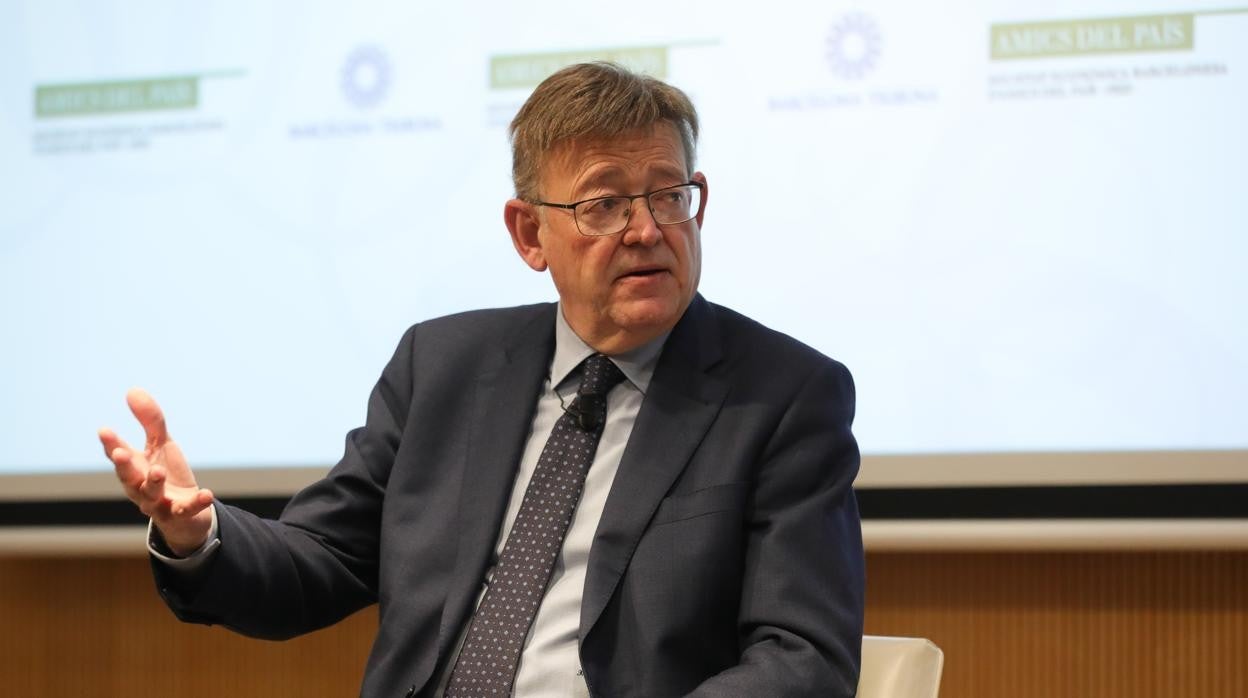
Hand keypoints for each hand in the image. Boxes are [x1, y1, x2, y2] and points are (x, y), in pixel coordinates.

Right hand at [99, 388, 213, 555]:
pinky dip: (195, 503)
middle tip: (120, 453)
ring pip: (150, 495)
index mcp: (134, 468)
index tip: (104, 430)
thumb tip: (132, 390)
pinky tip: (207, 494)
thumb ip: (150, 420)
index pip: (118, 454)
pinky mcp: (178, 514)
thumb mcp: (161, 444)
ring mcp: (158, 503)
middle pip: (128, 478)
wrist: (186, 512)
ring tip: (158, 470)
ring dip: (153, 483)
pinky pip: (185, 510)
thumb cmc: (167, 474)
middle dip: (123, 466)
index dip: (111, 443)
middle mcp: (140, 487)